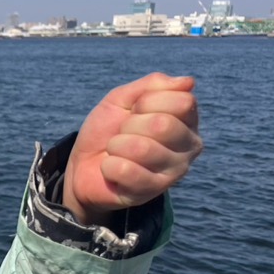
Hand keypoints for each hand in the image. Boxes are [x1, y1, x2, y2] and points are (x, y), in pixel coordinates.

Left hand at [62, 73, 201, 225]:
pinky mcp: (153, 191)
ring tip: (116, 151)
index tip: (133, 110)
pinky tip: (113, 170)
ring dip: (117, 146)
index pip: (183, 102)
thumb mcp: (122, 99)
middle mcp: (190, 145)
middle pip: (163, 125)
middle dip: (130, 125)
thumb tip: (188, 82)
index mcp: (187, 119)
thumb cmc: (108, 130)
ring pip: (143, 149)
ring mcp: (175, 171)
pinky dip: (109, 166)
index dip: (147, 102)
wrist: (83, 165)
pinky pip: (126, 171)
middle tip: (122, 133)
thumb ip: (152, 85)